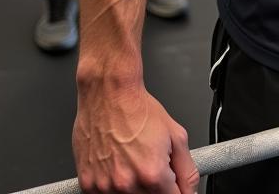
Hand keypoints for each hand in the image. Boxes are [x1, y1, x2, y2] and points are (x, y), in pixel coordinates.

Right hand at [73, 84, 198, 193]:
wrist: (109, 94)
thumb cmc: (139, 109)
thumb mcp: (176, 136)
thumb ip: (188, 171)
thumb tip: (190, 192)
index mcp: (152, 175)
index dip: (176, 191)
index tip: (172, 185)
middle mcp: (127, 185)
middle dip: (156, 187)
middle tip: (151, 165)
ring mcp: (105, 187)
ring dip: (135, 187)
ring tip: (133, 161)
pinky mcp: (88, 184)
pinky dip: (114, 186)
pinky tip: (117, 164)